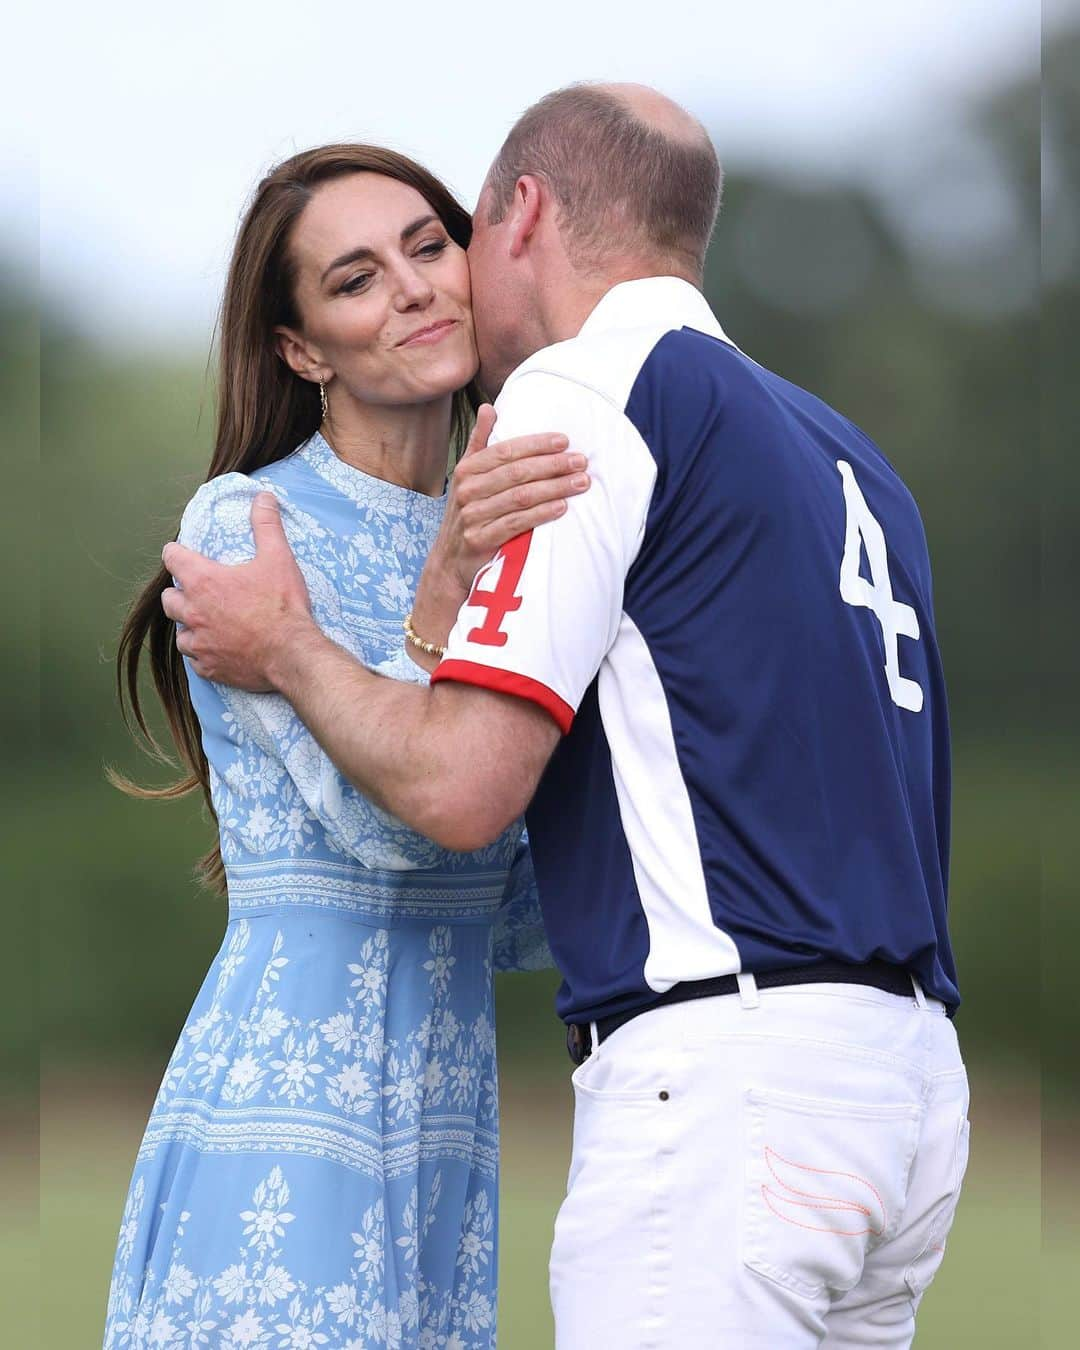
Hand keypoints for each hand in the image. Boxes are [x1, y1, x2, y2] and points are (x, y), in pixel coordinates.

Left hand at [161, 492, 314, 691]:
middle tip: (201, 592)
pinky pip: (194, 658)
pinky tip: (219, 648)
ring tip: (209, 623)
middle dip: (180, 593)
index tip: (185, 554)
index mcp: (203, 582)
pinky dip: (203, 652)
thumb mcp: (277, 558)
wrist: (291, 654)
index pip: (171, 557)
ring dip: (190, 626)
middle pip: (168, 599)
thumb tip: (263, 497)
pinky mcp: (208, 667)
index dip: (177, 553)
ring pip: (180, 632)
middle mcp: (192, 612)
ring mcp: (199, 643)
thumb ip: (266, 525)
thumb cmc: (282, 606)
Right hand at [436, 404, 589, 592]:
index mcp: (467, 470)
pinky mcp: (480, 540)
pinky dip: (541, 514)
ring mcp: (472, 516)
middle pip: (517, 473)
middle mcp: (467, 490)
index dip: (536, 444)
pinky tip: (562, 507)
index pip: (506, 450)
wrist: (451, 561)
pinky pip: (517, 523)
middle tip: (581, 462)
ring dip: (555, 488)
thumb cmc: (469, 512)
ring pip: (521, 497)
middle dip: (553, 465)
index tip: (564, 441)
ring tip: (580, 482)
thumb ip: (480, 442)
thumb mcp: (468, 476)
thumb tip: (488, 408)